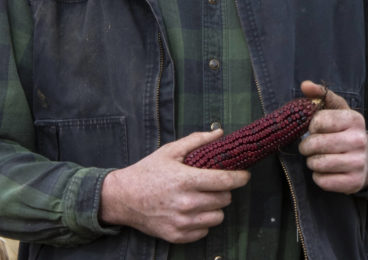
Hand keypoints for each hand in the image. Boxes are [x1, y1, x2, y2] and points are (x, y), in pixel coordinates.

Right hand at [99, 129, 249, 242]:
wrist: (122, 198)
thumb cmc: (147, 172)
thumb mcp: (170, 151)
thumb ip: (197, 140)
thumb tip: (220, 133)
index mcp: (186, 180)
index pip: (225, 181)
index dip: (240, 178)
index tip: (245, 175)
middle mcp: (186, 203)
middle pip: (224, 200)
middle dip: (224, 190)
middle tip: (215, 185)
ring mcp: (181, 222)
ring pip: (217, 217)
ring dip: (215, 207)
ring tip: (204, 198)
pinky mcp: (176, 235)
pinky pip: (204, 231)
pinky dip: (202, 222)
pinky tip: (192, 211)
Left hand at [297, 81, 367, 193]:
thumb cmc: (346, 131)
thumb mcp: (338, 110)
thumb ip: (321, 95)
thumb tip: (305, 85)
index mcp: (354, 119)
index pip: (318, 121)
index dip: (311, 126)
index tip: (315, 129)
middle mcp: (359, 140)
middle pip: (315, 144)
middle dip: (306, 146)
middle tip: (309, 146)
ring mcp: (358, 163)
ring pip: (317, 163)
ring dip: (311, 161)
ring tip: (318, 157)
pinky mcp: (353, 183)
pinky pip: (322, 180)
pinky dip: (318, 176)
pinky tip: (326, 170)